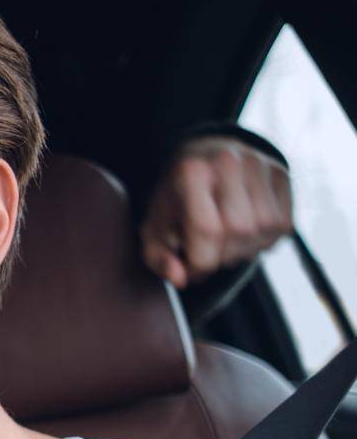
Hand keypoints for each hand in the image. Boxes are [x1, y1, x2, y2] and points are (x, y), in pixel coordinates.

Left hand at [140, 135, 292, 288]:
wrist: (201, 159)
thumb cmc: (176, 200)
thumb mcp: (155, 228)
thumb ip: (158, 258)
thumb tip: (180, 279)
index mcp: (191, 173)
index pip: (207, 230)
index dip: (201, 262)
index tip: (192, 269)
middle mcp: (228, 162)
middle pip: (239, 230)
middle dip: (224, 256)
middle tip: (210, 255)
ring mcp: (258, 164)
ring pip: (266, 228)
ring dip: (248, 249)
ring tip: (227, 244)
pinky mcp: (280, 172)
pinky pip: (284, 224)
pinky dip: (266, 240)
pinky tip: (247, 235)